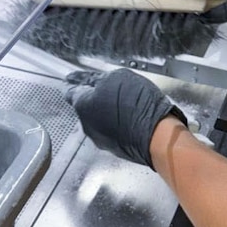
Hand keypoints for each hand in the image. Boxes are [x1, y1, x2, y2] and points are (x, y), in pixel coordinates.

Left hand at [65, 69, 186, 167]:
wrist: (156, 136)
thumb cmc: (137, 105)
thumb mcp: (117, 78)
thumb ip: (98, 79)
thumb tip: (87, 81)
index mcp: (82, 105)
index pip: (70, 92)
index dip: (76, 83)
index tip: (75, 79)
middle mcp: (86, 125)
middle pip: (86, 107)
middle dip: (95, 98)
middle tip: (111, 89)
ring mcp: (100, 139)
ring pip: (99, 120)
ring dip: (108, 112)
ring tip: (127, 104)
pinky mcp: (114, 148)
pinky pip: (112, 131)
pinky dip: (118, 124)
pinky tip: (132, 118)